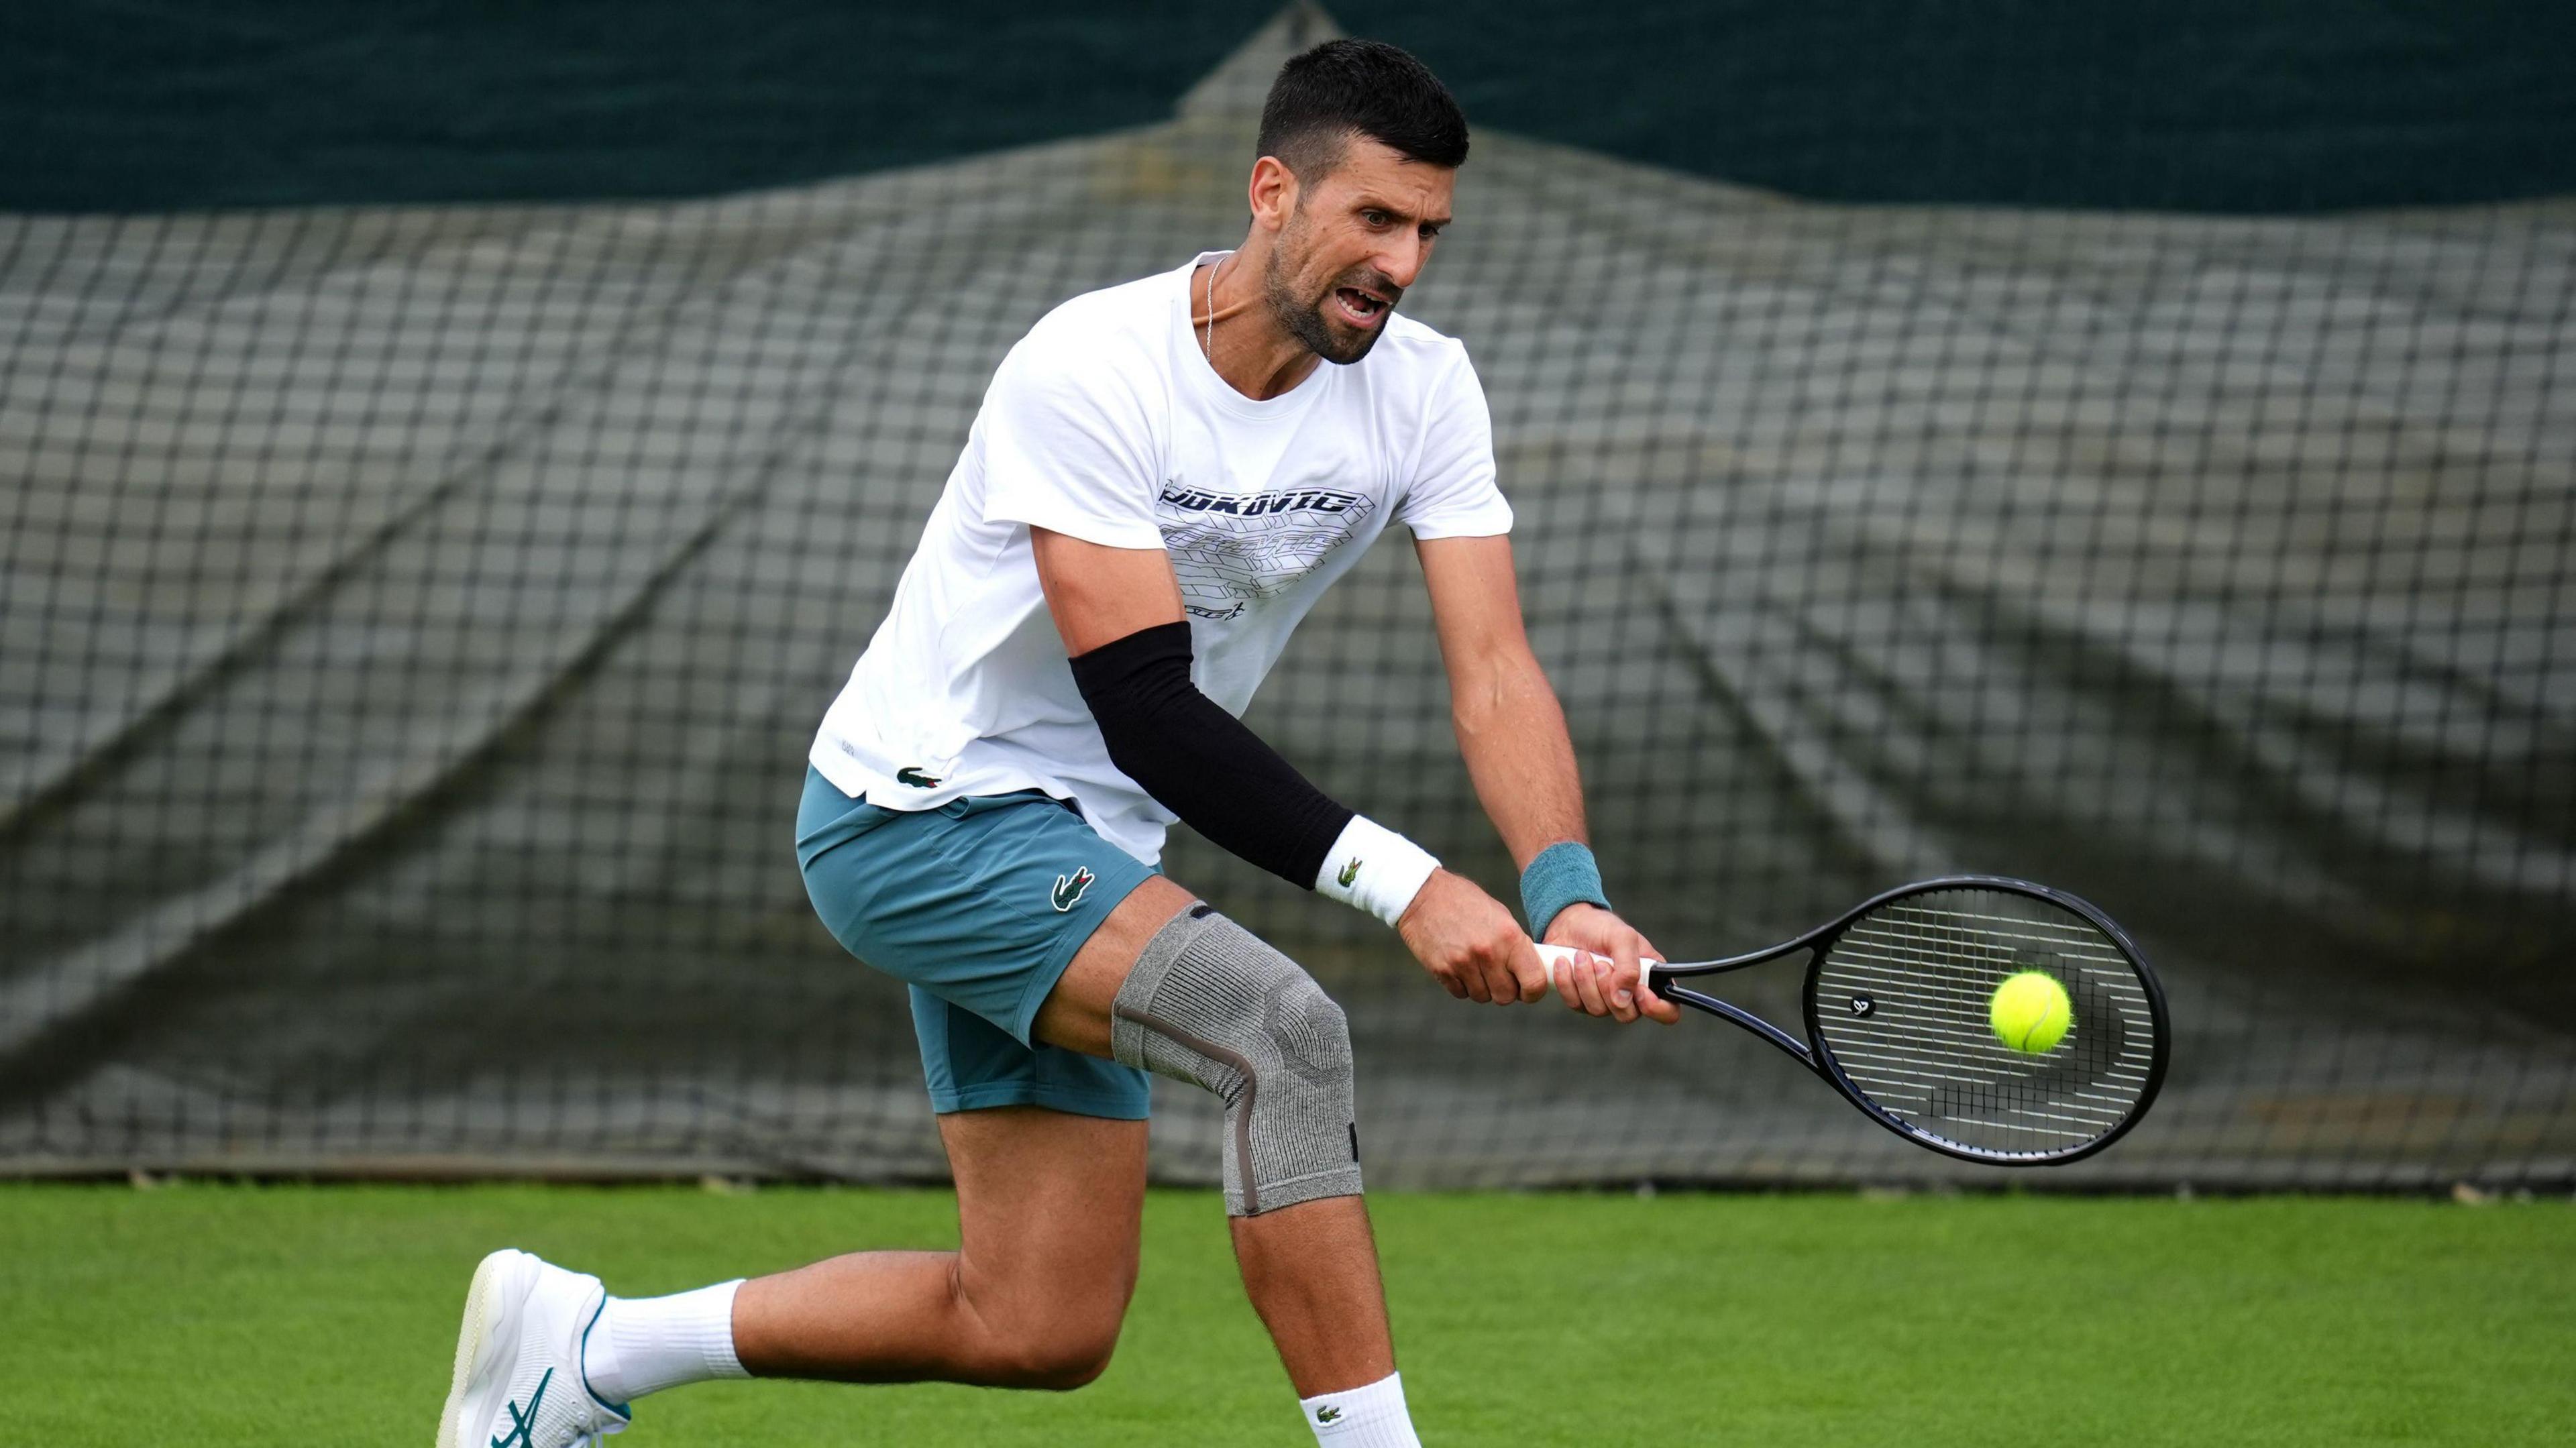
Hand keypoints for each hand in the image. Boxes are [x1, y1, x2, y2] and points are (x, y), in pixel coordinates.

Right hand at [1395, 869, 1546, 1005]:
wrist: (1423, 895)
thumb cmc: (1465, 902)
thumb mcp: (1499, 916)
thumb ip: (1515, 945)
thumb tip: (1528, 971)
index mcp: (1509, 936)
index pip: (1533, 982)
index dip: (1533, 992)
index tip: (1528, 990)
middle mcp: (1488, 953)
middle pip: (1506, 996)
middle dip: (1505, 991)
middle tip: (1499, 977)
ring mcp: (1463, 963)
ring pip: (1482, 997)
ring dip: (1482, 988)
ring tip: (1476, 967)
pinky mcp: (1442, 970)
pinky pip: (1460, 993)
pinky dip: (1462, 985)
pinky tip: (1459, 966)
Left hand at [1543, 903, 1680, 1023]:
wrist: (1569, 923)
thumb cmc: (1602, 927)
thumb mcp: (1622, 937)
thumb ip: (1629, 966)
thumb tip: (1623, 998)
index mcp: (1651, 978)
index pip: (1669, 1011)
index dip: (1657, 1009)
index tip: (1640, 992)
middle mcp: (1631, 995)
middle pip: (1627, 1015)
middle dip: (1609, 988)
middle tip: (1601, 963)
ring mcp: (1606, 1000)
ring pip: (1598, 1010)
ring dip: (1586, 980)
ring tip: (1581, 955)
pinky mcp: (1581, 1000)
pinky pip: (1576, 1004)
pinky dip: (1568, 982)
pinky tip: (1565, 963)